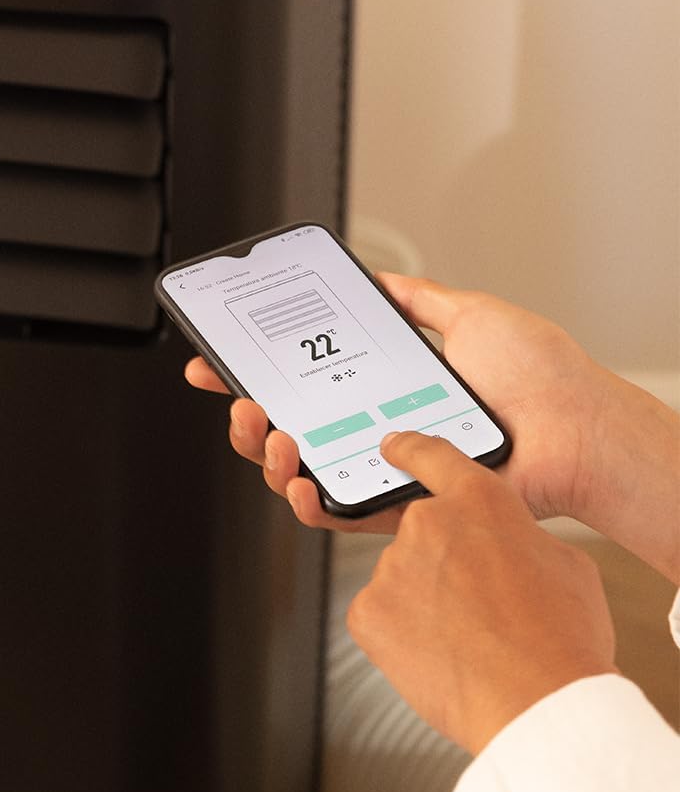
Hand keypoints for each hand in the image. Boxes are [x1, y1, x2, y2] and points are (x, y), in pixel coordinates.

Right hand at [186, 274, 601, 536]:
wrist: (576, 427)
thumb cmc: (539, 377)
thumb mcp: (469, 315)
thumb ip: (416, 299)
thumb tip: (376, 277)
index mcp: (384, 388)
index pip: (304, 382)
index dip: (253, 373)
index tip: (214, 360)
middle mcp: (378, 431)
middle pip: (288, 434)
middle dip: (245, 420)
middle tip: (240, 400)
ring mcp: (386, 472)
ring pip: (301, 476)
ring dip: (267, 456)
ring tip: (269, 433)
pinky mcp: (403, 508)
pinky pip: (341, 514)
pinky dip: (308, 502)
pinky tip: (297, 480)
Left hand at [346, 431, 616, 753]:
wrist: (537, 702)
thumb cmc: (561, 639)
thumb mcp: (564, 564)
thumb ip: (520, 539)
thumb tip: (504, 548)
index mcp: (480, 500)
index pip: (432, 457)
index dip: (410, 451)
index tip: (392, 448)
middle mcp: (427, 523)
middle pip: (422, 537)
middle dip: (442, 566)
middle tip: (479, 607)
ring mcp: (391, 568)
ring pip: (401, 581)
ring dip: (424, 604)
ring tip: (469, 641)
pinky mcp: (366, 614)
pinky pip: (379, 617)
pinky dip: (400, 636)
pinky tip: (439, 656)